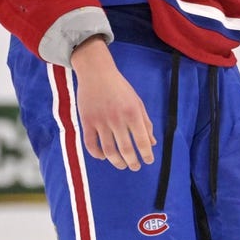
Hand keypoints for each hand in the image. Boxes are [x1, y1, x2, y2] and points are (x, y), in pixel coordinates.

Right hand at [70, 38, 156, 170]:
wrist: (96, 73)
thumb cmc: (120, 88)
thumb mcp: (137, 102)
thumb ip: (145, 122)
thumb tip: (152, 143)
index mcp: (132, 113)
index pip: (142, 140)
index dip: (146, 154)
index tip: (148, 162)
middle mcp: (117, 119)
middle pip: (126, 150)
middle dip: (132, 162)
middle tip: (135, 167)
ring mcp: (100, 121)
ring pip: (109, 151)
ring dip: (116, 162)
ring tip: (122, 165)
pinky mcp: (87, 122)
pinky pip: (91, 145)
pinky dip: (97, 154)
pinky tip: (103, 157)